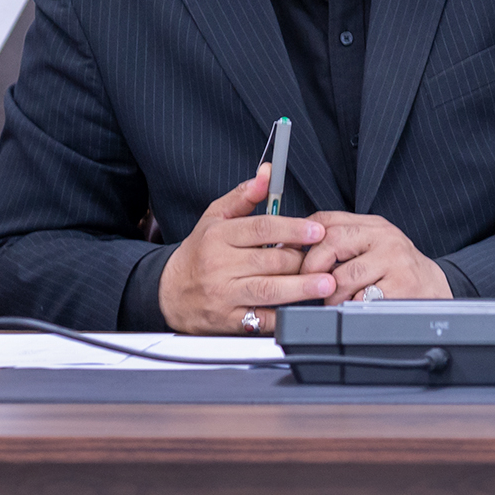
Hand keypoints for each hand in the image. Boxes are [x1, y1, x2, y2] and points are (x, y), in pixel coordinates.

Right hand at [158, 164, 336, 333]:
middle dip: (301, 260)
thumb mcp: (214, 218)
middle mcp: (219, 265)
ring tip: (326, 284)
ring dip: (300, 288)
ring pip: (268, 290)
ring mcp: (223, 294)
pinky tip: (301, 309)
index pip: (261, 228)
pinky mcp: (227, 320)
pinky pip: (260, 319)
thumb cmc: (198, 254)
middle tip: (325, 259)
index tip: (317, 230)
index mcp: (218, 236)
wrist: (168, 292)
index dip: (293, 229)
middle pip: (270, 260)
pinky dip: (282, 316)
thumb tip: (267, 174)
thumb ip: (243, 196)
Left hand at [300, 211, 453, 304]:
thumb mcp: (372, 247)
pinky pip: (361, 299)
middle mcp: (384, 237)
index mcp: (372, 225)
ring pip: (343, 277)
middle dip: (312, 268)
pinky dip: (353, 307)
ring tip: (337, 301)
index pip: (326, 220)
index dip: (301, 238)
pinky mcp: (401, 286)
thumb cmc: (398, 271)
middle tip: (310, 284)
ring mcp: (395, 261)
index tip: (291, 255)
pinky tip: (358, 306)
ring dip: (332, 296)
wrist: (436, 289)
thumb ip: (341, 244)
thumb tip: (293, 251)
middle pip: (332, 241)